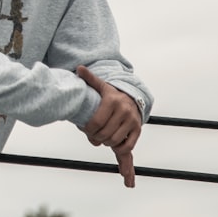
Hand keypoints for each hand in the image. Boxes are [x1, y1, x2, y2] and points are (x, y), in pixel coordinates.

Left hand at [76, 65, 142, 187]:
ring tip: (101, 138)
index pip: (96, 122)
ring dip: (105, 142)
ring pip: (115, 140)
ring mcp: (132, 121)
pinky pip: (128, 146)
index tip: (85, 129)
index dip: (88, 129)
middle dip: (95, 137)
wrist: (134, 97)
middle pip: (104, 133)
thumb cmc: (113, 94)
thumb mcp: (101, 85)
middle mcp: (123, 110)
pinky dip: (119, 148)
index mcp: (112, 101)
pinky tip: (113, 144)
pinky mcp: (138, 129)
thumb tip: (79, 68)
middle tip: (92, 135)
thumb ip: (90, 78)